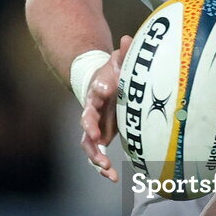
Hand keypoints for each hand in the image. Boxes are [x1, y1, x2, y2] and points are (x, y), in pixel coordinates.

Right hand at [79, 35, 131, 180]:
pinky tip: (112, 177)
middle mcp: (90, 114)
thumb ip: (123, 53)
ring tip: (108, 172)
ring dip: (97, 160)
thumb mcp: (116, 61)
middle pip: (85, 132)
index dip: (91, 119)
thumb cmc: (111, 72)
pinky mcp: (100, 136)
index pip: (89, 108)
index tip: (94, 130)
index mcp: (94, 97)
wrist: (100, 82)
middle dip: (91, 144)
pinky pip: (98, 153)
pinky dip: (103, 165)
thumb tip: (129, 38)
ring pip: (89, 147)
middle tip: (100, 154)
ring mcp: (94, 127)